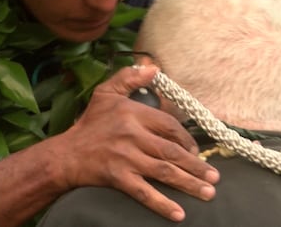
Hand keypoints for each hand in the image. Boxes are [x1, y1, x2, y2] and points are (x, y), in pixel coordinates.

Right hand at [52, 65, 219, 221]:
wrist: (66, 154)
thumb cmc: (89, 124)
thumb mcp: (106, 93)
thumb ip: (129, 77)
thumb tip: (153, 68)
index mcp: (132, 113)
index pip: (169, 125)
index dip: (186, 139)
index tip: (196, 151)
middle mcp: (132, 135)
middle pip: (171, 151)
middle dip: (196, 166)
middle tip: (214, 177)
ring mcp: (126, 158)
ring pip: (164, 171)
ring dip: (189, 184)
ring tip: (208, 192)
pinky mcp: (118, 177)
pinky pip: (144, 192)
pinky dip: (162, 204)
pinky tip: (178, 214)